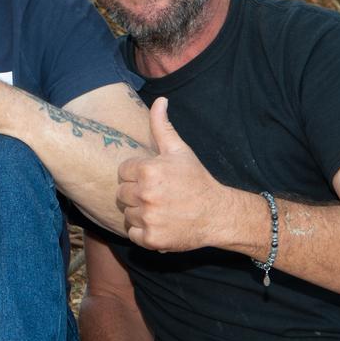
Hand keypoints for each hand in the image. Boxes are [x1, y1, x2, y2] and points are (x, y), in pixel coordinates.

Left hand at [116, 98, 225, 251]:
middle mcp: (146, 195)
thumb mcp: (179, 150)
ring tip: (160, 209)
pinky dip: (143, 232)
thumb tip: (160, 100)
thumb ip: (162, 126)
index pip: (123, 171)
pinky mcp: (151, 239)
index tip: (154, 178)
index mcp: (149, 170)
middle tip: (157, 194)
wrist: (217, 214)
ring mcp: (148, 218)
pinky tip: (160, 224)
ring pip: (126, 213)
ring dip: (139, 213)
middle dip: (136, 193)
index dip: (137, 174)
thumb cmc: (196, 179)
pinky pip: (132, 234)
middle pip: (121, 193)